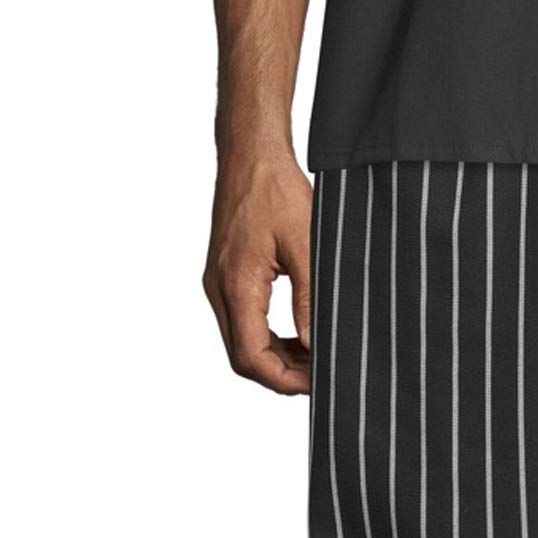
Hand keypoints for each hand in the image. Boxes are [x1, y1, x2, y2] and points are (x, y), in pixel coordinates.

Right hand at [204, 151, 314, 393]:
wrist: (250, 153)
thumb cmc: (275, 188)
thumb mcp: (304, 241)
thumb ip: (308, 295)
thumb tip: (314, 342)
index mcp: (236, 285)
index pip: (250, 357)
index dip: (282, 380)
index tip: (315, 383)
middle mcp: (219, 289)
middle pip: (242, 355)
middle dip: (280, 374)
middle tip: (319, 375)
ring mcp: (218, 282)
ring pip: (240, 339)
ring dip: (273, 356)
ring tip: (312, 358)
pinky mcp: (224, 272)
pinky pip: (240, 318)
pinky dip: (265, 334)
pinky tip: (295, 332)